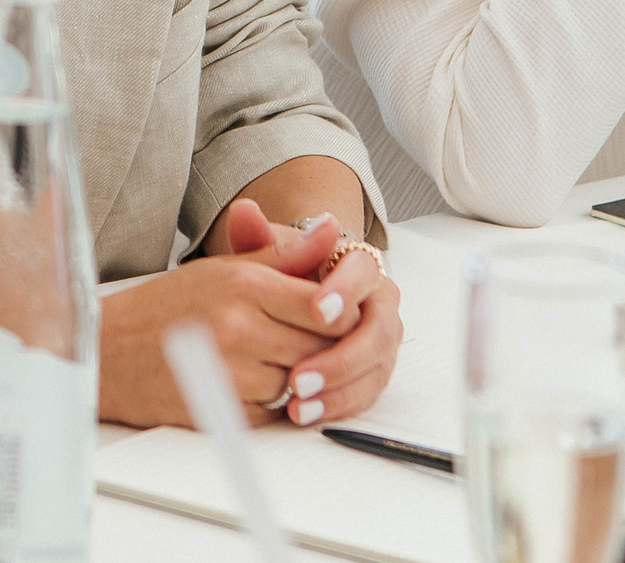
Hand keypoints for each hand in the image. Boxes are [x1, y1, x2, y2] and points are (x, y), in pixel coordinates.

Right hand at [100, 210, 400, 428]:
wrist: (109, 349)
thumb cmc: (166, 306)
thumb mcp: (224, 268)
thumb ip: (284, 254)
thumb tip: (331, 231)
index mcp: (244, 284)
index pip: (325, 307)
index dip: (339, 314)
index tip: (331, 315)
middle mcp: (239, 327)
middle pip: (320, 348)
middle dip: (319, 347)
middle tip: (302, 338)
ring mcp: (230, 372)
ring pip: (300, 382)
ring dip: (292, 376)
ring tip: (264, 356)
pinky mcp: (221, 409)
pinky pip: (272, 411)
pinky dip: (267, 401)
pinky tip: (244, 380)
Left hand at [236, 212, 400, 428]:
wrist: (302, 298)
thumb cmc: (288, 274)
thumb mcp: (272, 253)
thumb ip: (258, 236)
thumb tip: (243, 211)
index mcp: (361, 264)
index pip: (362, 274)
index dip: (343, 293)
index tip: (318, 311)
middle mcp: (379, 302)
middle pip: (377, 331)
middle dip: (341, 357)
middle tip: (302, 374)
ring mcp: (381, 341)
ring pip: (374, 368)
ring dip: (338, 389)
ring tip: (300, 402)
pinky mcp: (374, 372)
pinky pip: (365, 393)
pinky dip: (337, 406)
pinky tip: (306, 413)